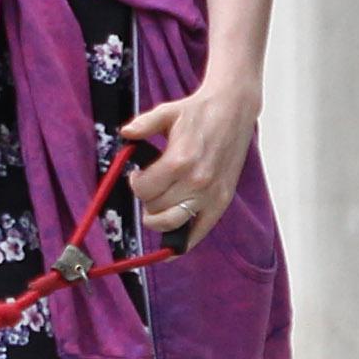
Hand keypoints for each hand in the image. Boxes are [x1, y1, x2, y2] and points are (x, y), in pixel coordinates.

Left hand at [120, 83, 258, 247]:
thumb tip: (125, 134)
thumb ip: (143, 125)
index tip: (138, 175)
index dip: (135, 183)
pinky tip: (171, 248)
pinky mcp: (222, 201)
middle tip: (149, 186)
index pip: (144, 189)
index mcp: (180, 160)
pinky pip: (200, 232)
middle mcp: (196, 182)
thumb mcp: (166, 113)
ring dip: (158, 219)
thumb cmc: (199, 112)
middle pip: (155, 209)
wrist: (233, 110)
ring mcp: (211, 194)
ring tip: (157, 204)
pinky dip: (184, 243)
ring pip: (173, 224)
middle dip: (146, 199)